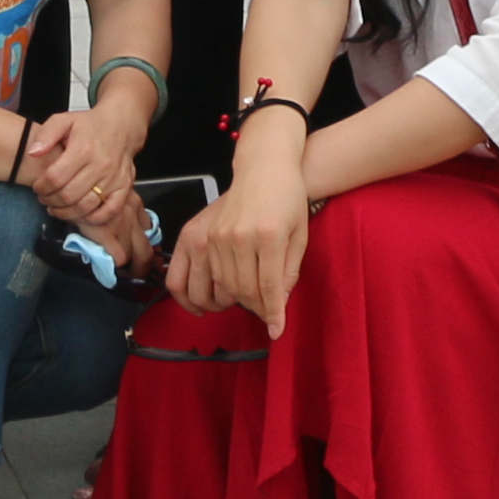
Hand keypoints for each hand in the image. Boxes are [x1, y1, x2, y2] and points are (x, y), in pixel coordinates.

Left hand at [18, 108, 133, 233]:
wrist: (121, 126)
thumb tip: (32, 152)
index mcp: (83, 149)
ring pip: (85, 207)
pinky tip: (80, 213)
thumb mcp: (64, 120)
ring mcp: (114, 179)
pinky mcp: (124, 188)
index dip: (41, 187)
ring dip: (66, 213)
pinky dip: (92, 218)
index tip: (37, 187)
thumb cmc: (90, 125)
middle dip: (50, 201)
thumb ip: (46, 136)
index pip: (55, 177)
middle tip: (44, 198)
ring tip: (56, 207)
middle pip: (69, 195)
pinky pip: (108, 212)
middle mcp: (100, 165)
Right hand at [172, 181, 310, 332]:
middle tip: (264, 312)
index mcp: (269, 236)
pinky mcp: (202, 233)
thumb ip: (289, 272)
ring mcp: (217, 234)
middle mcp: (239, 236)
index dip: (273, 314)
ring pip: (221, 286)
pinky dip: (206, 292)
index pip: (269, 287)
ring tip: (245, 302)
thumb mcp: (300, 235)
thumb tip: (278, 305)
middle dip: (256, 308)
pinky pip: (199, 273)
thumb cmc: (288, 199)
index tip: (276, 331)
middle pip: (243, 291)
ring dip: (234, 302)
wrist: (264, 167)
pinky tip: (214, 299)